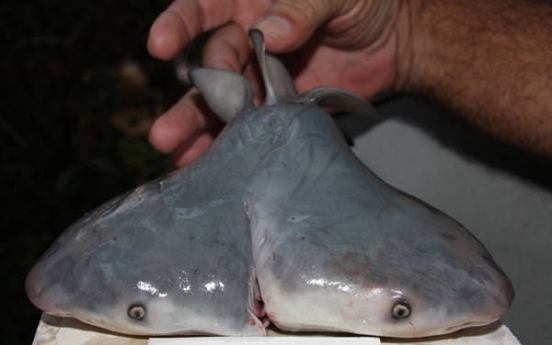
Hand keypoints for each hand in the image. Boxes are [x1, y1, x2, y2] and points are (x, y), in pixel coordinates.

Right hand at [147, 0, 403, 166]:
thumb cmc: (364, 3)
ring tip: (177, 155)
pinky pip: (253, 128)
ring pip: (225, 105)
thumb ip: (302, 8)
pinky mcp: (281, 110)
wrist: (395, 40)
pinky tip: (211, 164)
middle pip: (213, 69)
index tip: (160, 44)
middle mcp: (250, 42)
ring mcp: (264, 79)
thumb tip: (269, 30)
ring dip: (200, 130)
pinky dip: (233, 145)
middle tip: (165, 132)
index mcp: (253, 4)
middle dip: (195, 100)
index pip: (205, 9)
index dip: (179, 23)